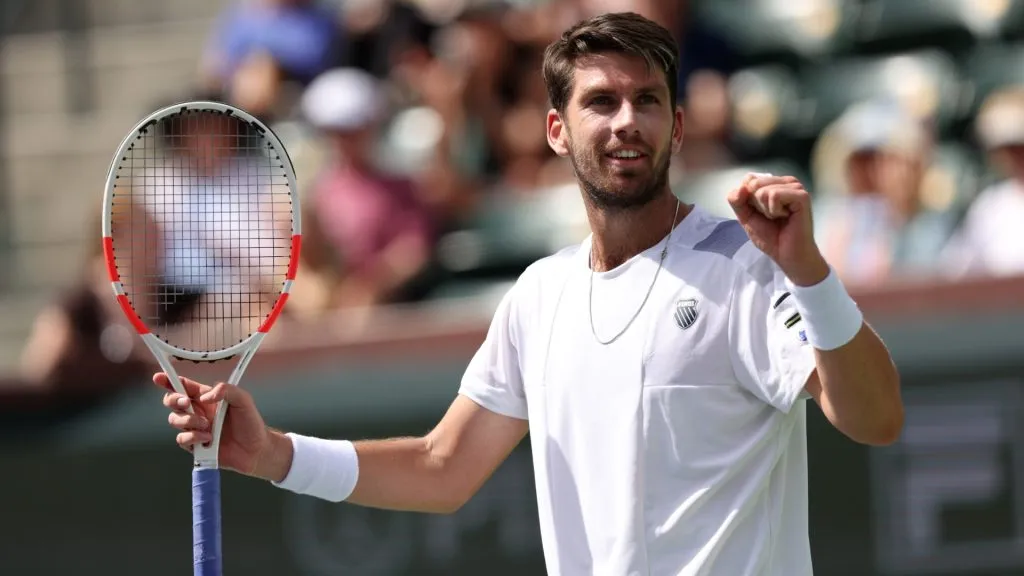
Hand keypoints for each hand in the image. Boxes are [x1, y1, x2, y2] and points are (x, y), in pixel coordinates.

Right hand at [154, 373, 290, 480]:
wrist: (255, 449)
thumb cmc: (250, 422)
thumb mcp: (243, 400)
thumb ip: (226, 390)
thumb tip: (205, 396)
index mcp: (206, 397)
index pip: (183, 386)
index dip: (169, 380)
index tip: (159, 377)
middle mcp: (198, 411)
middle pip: (172, 402)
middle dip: (174, 400)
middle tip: (187, 403)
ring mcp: (195, 428)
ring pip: (174, 420)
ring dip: (188, 421)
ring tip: (207, 426)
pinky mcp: (194, 445)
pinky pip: (181, 439)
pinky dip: (193, 437)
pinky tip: (208, 438)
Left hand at [727, 173, 829, 285]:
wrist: (787, 254)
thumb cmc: (770, 236)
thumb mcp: (746, 216)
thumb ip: (736, 200)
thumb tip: (741, 187)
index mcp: (775, 183)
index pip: (748, 179)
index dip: (747, 200)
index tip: (761, 213)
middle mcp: (787, 182)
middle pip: (754, 183)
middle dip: (756, 205)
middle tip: (772, 217)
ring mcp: (796, 187)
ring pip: (763, 190)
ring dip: (766, 210)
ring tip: (779, 218)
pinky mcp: (802, 196)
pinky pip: (774, 195)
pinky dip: (774, 211)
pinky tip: (786, 217)